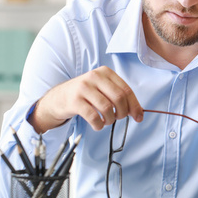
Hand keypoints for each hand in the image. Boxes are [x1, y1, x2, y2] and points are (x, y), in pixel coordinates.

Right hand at [29, 66, 143, 132]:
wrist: (59, 97)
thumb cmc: (85, 95)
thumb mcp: (102, 88)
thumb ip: (119, 96)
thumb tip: (139, 112)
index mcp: (105, 72)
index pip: (126, 90)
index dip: (134, 105)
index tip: (138, 117)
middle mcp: (94, 77)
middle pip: (119, 98)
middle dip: (123, 113)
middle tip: (119, 118)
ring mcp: (83, 88)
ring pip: (107, 108)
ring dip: (110, 120)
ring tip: (107, 121)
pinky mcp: (74, 101)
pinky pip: (93, 117)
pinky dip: (99, 125)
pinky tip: (97, 125)